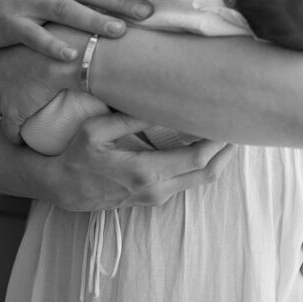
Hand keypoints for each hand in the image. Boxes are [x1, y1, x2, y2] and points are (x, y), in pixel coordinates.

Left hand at [0, 42, 69, 143]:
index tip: (12, 89)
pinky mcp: (11, 113)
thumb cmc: (58, 48)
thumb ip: (40, 43)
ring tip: (16, 128)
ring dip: (4, 123)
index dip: (2, 83)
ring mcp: (0, 95)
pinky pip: (9, 131)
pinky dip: (15, 137)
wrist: (62, 61)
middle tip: (11, 112)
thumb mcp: (42, 40)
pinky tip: (22, 140)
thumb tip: (57, 49)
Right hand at [37, 112, 236, 211]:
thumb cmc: (77, 155)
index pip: (197, 157)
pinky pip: (189, 182)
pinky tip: (206, 145)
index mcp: (145, 172)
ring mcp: (157, 197)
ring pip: (202, 180)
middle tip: (239, 123)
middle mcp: (157, 190)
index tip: (229, 118)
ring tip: (227, 131)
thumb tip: (161, 103)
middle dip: (228, 150)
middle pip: (208, 173)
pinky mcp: (155, 198)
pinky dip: (203, 164)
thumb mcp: (96, 129)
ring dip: (219, 158)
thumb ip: (130, 118)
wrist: (63, 189)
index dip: (219, 140)